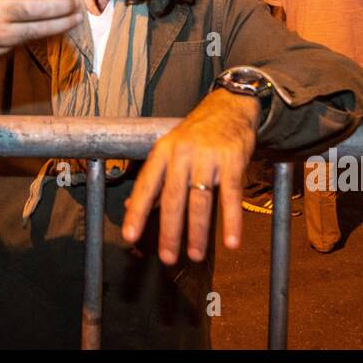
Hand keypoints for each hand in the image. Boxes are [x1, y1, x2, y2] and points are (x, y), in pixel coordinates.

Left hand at [121, 88, 258, 264]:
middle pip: (173, 198)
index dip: (137, 212)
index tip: (130, 236)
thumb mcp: (169, 149)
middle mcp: (183, 153)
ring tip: (196, 254)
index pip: (146, 186)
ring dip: (198, 231)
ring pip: (200, 200)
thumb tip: (132, 208)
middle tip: (167, 257)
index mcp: (163, 151)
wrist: (229, 105)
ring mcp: (208, 156)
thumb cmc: (197, 132)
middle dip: (170, 231)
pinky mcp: (232, 160)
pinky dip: (232, 220)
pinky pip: (231, 195)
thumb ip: (154, 180)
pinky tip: (232, 241)